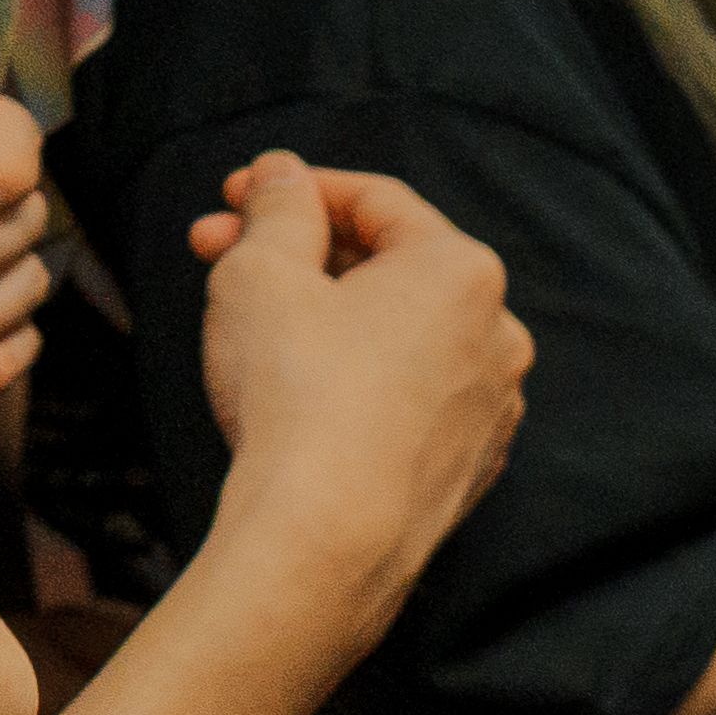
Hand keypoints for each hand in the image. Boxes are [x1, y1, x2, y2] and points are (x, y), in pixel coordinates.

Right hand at [184, 156, 529, 579]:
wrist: (329, 538)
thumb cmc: (295, 393)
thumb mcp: (261, 271)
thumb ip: (276, 210)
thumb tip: (283, 177)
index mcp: (463, 271)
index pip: (375, 201)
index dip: (293, 189)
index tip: (231, 197)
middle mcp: (499, 334)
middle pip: (389, 267)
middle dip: (298, 252)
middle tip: (216, 250)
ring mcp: (494, 405)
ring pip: (400, 334)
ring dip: (324, 314)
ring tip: (246, 320)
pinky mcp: (473, 462)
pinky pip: (410, 396)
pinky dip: (358, 378)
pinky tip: (299, 389)